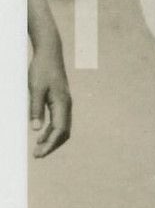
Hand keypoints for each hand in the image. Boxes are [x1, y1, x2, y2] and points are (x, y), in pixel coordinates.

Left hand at [29, 42, 71, 157]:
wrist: (49, 52)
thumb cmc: (41, 69)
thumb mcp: (35, 88)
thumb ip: (35, 108)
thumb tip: (35, 129)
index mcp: (62, 103)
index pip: (59, 130)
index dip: (49, 144)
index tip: (38, 154)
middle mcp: (67, 105)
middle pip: (63, 132)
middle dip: (51, 145)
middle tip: (37, 155)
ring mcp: (65, 103)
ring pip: (62, 127)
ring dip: (51, 139)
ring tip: (38, 148)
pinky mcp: (60, 100)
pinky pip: (59, 120)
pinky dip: (51, 130)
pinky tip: (40, 133)